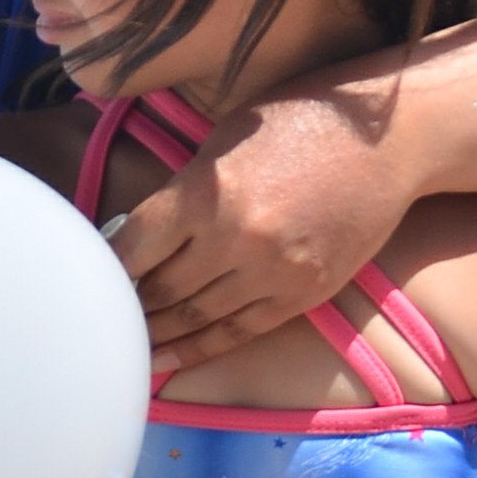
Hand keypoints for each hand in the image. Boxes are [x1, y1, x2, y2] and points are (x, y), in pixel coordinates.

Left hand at [111, 77, 424, 361]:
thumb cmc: (303, 118)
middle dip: (126, 304)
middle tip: (97, 316)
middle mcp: (235, 239)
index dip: (105, 267)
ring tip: (125, 347)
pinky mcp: (305, 294)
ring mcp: (273, 273)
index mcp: (206, 191)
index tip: (84, 276)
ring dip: (158, 334)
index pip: (133, 247)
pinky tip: (172, 359)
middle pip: (160, 288)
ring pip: (197, 318)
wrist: (392, 139)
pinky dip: (202, 348)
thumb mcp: (227, 135)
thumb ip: (185, 187)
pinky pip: (241, 331)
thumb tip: (138, 232)